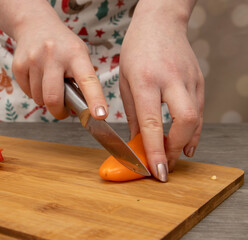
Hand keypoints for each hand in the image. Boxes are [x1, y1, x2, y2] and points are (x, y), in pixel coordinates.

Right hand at [0, 0, 107, 119]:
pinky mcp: (18, 65)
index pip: (88, 81)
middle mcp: (53, 55)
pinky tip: (38, 79)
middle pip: (53, 98)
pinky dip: (34, 93)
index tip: (100, 115)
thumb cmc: (63, 47)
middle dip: (58, 112)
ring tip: (50, 84)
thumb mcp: (79, 55)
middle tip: (62, 111)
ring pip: (39, 99)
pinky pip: (28, 93)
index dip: (95, 100)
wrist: (35, 25)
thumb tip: (83, 110)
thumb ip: (82, 80)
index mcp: (75, 55)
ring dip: (46, 100)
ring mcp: (33, 59)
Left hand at [119, 0, 203, 181]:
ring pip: (196, 119)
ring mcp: (188, 79)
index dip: (155, 150)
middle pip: (184, 122)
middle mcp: (170, 80)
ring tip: (173, 156)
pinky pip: (199, 110)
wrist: (160, 22)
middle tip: (165, 164)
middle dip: (175, 149)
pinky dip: (192, 130)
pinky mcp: (199, 80)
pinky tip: (184, 140)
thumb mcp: (125, 81)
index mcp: (145, 80)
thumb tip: (136, 141)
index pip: (152, 122)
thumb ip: (132, 114)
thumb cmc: (136, 50)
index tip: (156, 171)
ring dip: (185, 143)